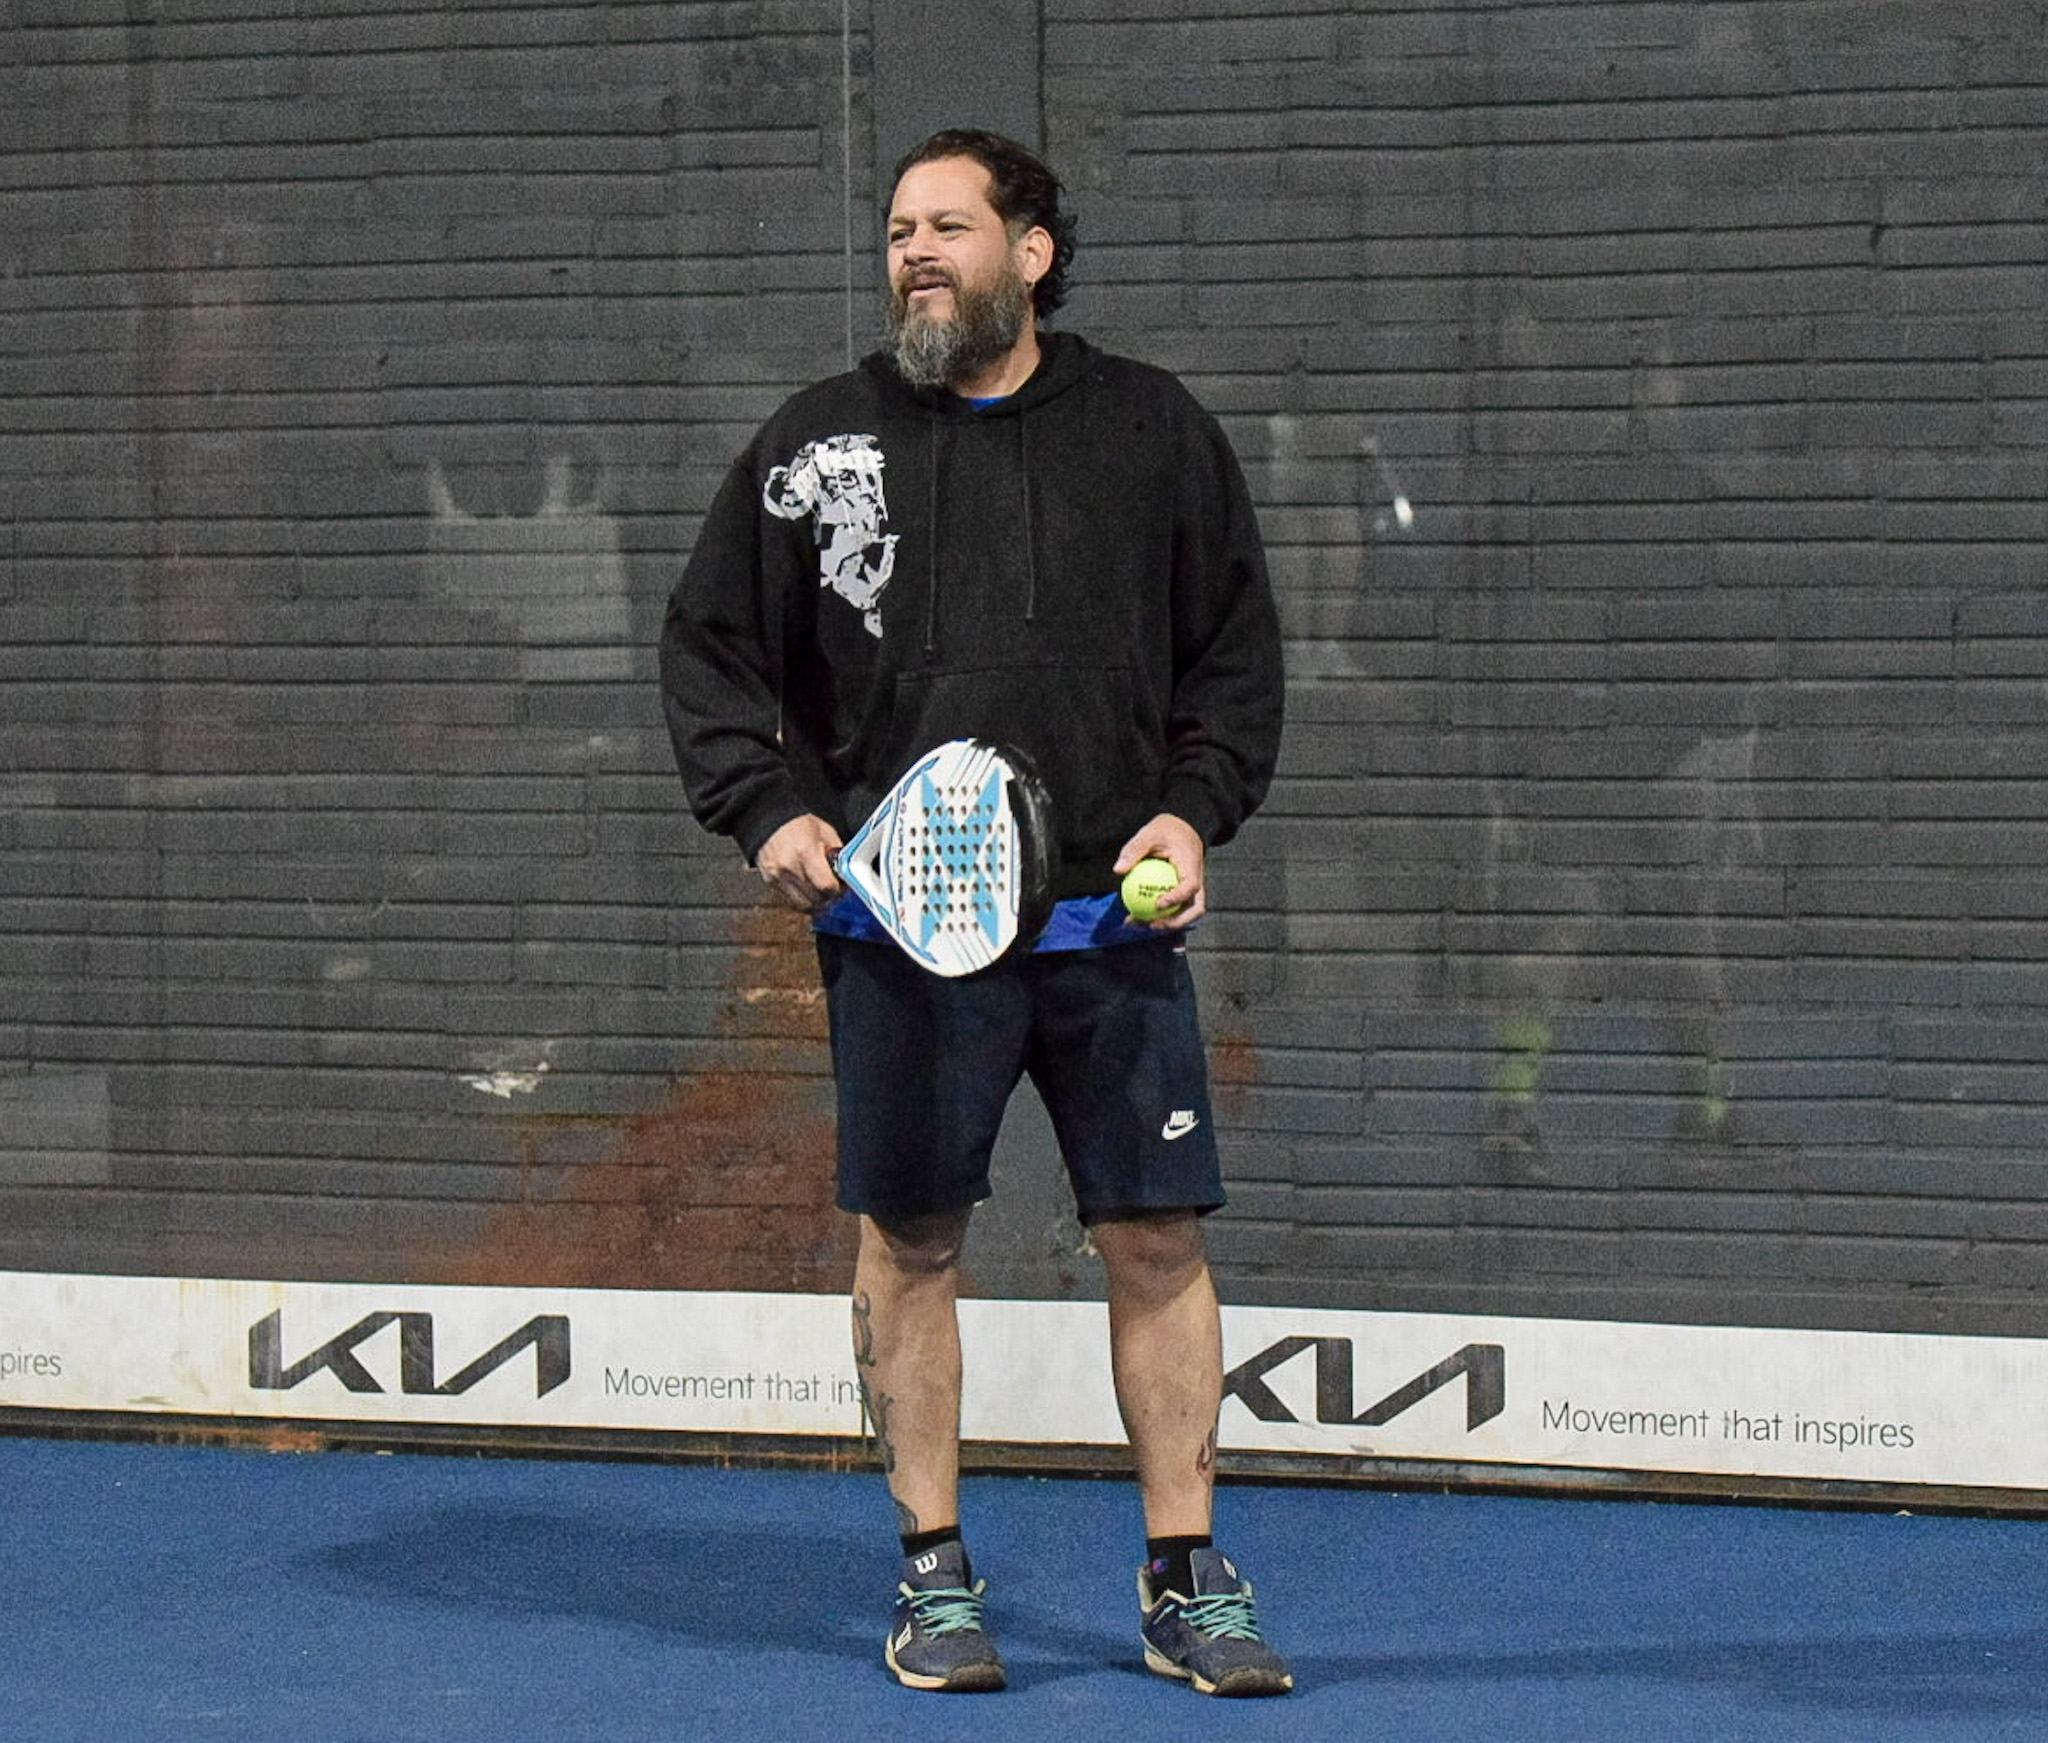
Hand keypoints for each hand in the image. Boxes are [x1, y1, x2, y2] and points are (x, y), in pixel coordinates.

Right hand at [756, 813, 844, 913]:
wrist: (770, 820)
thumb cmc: (799, 824)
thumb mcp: (826, 833)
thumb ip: (837, 855)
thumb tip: (846, 874)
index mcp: (806, 852)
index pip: (826, 887)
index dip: (838, 890)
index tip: (842, 886)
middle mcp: (789, 867)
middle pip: (816, 899)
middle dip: (829, 898)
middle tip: (834, 890)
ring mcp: (777, 876)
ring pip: (803, 905)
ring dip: (816, 903)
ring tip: (822, 893)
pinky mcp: (770, 881)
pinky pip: (791, 901)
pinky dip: (803, 899)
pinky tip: (808, 890)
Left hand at [1113, 813, 1207, 929]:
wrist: (1182, 830)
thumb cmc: (1165, 831)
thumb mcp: (1148, 834)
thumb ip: (1133, 850)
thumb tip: (1118, 870)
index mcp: (1192, 865)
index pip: (1191, 886)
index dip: (1177, 898)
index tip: (1158, 903)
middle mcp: (1198, 881)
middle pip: (1195, 909)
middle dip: (1176, 922)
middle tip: (1151, 924)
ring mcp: (1194, 891)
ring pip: (1185, 914)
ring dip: (1165, 924)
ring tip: (1138, 924)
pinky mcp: (1185, 895)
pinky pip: (1174, 910)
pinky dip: (1158, 916)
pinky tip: (1134, 917)